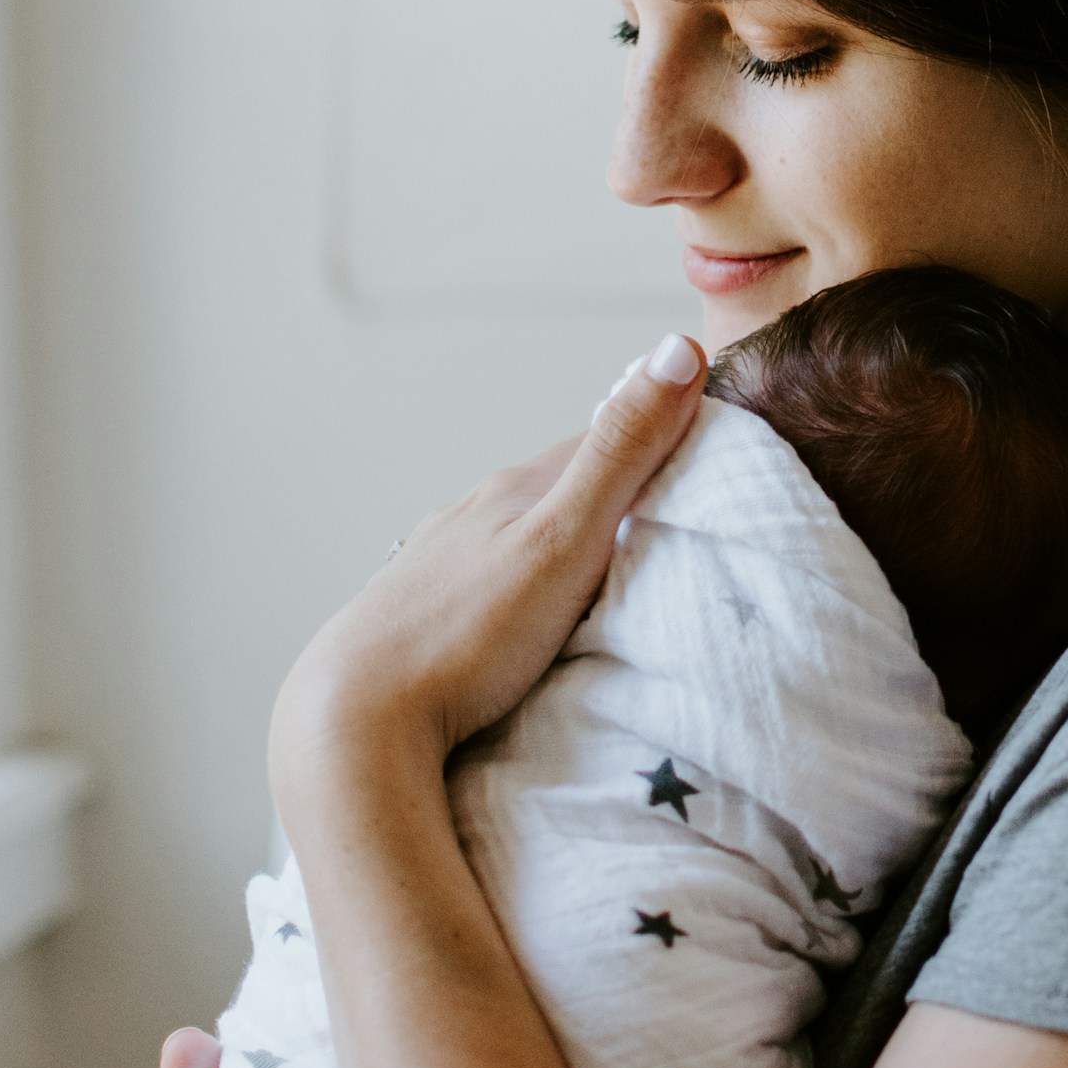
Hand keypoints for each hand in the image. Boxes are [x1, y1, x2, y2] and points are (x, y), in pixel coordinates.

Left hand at [269, 335, 705, 782]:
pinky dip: (525, 584)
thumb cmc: (467, 635)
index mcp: (514, 489)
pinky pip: (489, 581)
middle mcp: (473, 513)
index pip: (603, 441)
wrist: (354, 719)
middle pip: (561, 488)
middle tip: (677, 522)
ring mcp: (441, 563)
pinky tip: (528, 615)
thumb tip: (678, 348)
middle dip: (616, 494)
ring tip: (610, 574)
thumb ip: (621, 454)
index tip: (713, 454)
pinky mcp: (421, 613)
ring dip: (567, 542)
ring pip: (521, 534)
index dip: (659, 439)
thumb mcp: (564, 539)